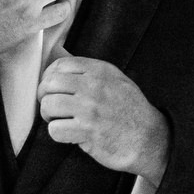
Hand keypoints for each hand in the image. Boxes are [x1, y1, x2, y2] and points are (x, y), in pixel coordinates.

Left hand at [37, 53, 170, 185]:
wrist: (149, 140)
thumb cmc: (129, 110)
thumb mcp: (115, 80)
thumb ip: (88, 70)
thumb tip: (56, 54)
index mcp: (100, 71)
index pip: (60, 65)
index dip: (49, 76)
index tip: (51, 88)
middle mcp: (94, 87)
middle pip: (50, 84)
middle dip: (44, 96)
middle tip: (52, 106)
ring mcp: (90, 109)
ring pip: (48, 105)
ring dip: (48, 115)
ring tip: (59, 119)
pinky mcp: (88, 131)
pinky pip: (55, 129)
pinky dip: (57, 133)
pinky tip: (68, 133)